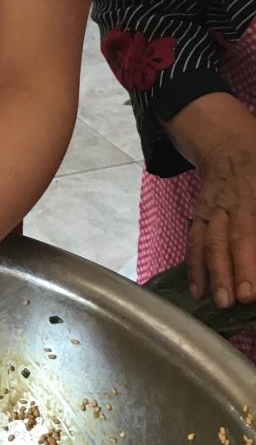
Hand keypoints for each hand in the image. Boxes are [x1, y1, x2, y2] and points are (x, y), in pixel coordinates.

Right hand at [188, 131, 255, 307]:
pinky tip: (198, 290)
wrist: (226, 142)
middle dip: (232, 270)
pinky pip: (194, 241)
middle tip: (237, 301)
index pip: (249, 230)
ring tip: (217, 302)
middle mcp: (230, 203)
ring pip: (209, 242)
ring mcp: (211, 209)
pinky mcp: (199, 215)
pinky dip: (194, 266)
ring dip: (212, 273)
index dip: (248, 260)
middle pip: (230, 238)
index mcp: (251, 194)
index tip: (251, 289)